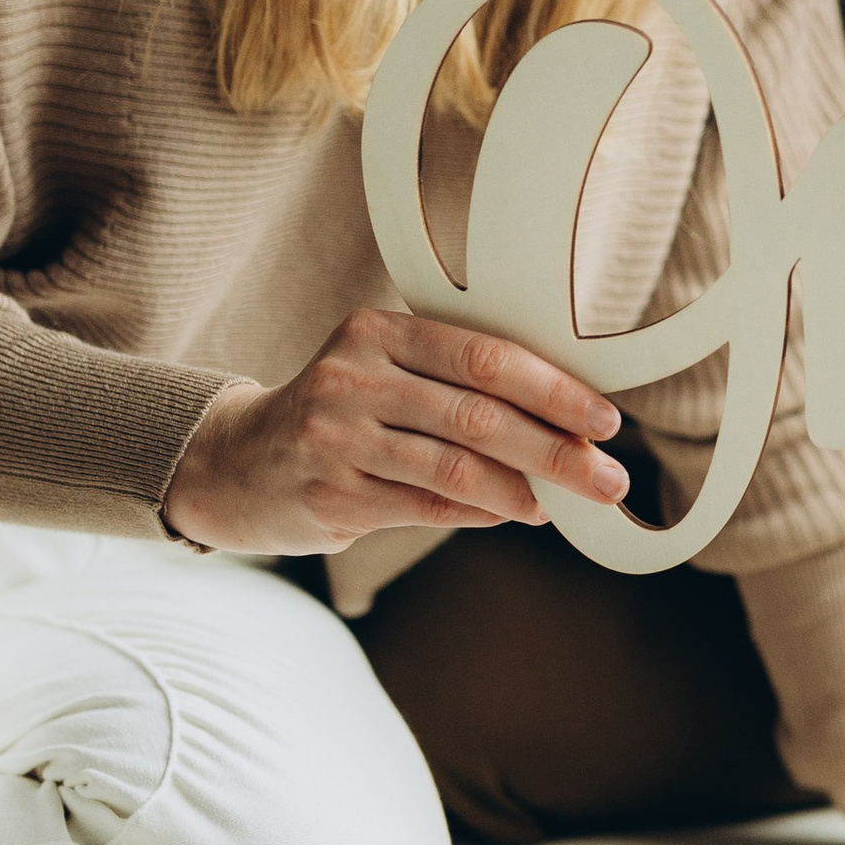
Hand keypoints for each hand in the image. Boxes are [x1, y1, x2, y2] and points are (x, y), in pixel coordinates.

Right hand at [163, 308, 628, 553]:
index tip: (606, 421)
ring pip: (456, 468)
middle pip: (479, 415)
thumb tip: (564, 419)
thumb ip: (456, 383)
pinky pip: (426, 507)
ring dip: (525, 490)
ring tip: (566, 503)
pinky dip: (480, 512)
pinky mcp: (331, 495)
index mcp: (378, 332)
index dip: (554, 390)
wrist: (236, 462)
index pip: (485, 357)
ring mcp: (336, 438)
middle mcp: (353, 378)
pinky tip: (514, 513)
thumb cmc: (339, 412)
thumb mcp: (383, 370)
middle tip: (608, 478)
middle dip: (556, 450)